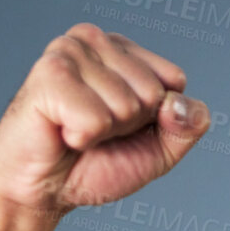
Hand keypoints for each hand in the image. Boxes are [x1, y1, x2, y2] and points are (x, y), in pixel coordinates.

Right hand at [0, 23, 209, 218]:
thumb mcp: (158, 151)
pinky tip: (60, 131)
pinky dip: (82, 138)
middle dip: (129, 127)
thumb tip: (182, 104)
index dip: (155, 119)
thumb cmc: (94, 164)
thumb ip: (187, 126)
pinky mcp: (48, 72)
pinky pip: (96, 118)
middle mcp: (96, 40)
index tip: (121, 127)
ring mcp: (70, 51)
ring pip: (126, 106)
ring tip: (75, 130)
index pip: (175, 81)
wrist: (43, 190)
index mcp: (123, 50)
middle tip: (95, 131)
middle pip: (153, 94)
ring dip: (103, 133)